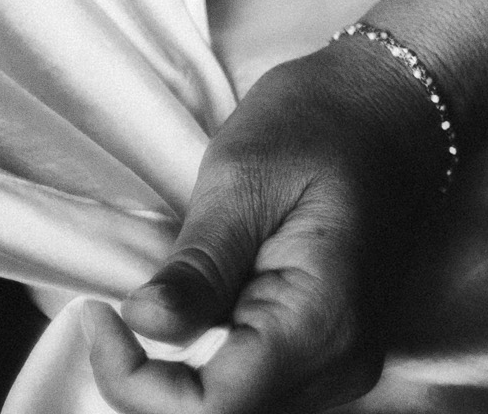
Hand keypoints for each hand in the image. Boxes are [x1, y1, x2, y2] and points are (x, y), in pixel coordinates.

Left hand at [80, 43, 443, 411]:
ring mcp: (341, 364)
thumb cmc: (318, 122)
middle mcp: (340, 364)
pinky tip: (193, 314)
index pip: (214, 410)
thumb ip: (199, 264)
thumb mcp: (243, 176)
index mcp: (322, 322)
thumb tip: (143, 325)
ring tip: (153, 303)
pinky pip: (257, 385)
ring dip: (180, 380)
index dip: (139, 384)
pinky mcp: (329, 353)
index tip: (99, 315)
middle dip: (152, 384)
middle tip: (108, 314)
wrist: (388, 104)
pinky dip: (209, 366)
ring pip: (238, 408)